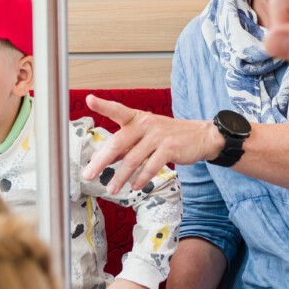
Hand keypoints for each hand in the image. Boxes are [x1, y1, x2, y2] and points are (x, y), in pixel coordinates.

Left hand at [82, 95, 222, 193]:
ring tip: (111, 188)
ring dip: (120, 177)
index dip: (103, 105)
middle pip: (118, 142)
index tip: (90, 100)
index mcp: (137, 118)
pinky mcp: (169, 148)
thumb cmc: (168, 136)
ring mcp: (158, 135)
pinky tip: (135, 186)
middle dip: (101, 161)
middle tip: (89, 174)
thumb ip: (124, 146)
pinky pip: (150, 167)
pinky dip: (141, 178)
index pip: (117, 110)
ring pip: (133, 159)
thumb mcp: (145, 135)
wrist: (200, 136)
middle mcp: (146, 124)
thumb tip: (101, 159)